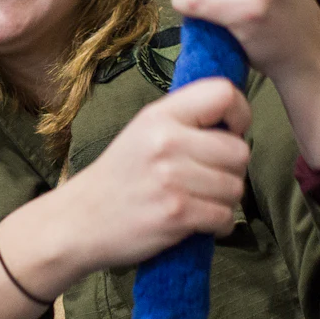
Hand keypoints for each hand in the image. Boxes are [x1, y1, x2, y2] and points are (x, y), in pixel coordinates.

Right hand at [0, 78, 251, 318]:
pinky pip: (225, 216)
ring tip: (195, 200)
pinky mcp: (177, 213)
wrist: (80, 220)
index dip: (239, 114)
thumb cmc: (119, 176)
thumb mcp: (143, 132)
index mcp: (159, 115)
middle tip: (205, 178)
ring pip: (236, 187)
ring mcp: (172, 178)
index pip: (224, 94)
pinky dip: (217, 224)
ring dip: (223, 200)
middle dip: (231, 169)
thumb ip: (184, 120)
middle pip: (239, 150)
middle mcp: (166, 141)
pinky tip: (194, 221)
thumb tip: (235, 120)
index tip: (229, 132)